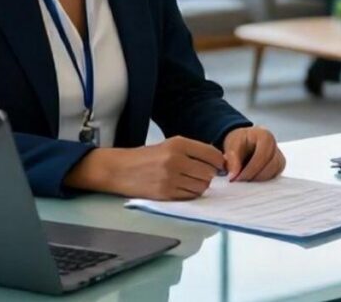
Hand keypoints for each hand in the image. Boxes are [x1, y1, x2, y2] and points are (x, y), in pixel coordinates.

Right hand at [66, 136, 224, 199]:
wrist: (120, 169)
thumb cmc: (146, 157)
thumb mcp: (170, 145)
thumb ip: (194, 151)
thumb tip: (219, 162)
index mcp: (178, 144)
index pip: (212, 154)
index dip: (220, 162)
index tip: (220, 165)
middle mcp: (176, 160)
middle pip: (209, 172)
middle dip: (209, 175)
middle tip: (201, 174)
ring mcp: (170, 178)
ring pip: (201, 186)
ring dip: (200, 186)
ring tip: (189, 181)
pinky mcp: (165, 194)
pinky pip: (190, 196)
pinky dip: (190, 194)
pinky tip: (182, 188)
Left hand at [223, 126, 285, 181]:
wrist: (243, 143)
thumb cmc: (240, 142)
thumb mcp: (231, 145)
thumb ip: (232, 158)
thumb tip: (234, 174)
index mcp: (265, 137)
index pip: (262, 156)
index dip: (250, 169)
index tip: (238, 177)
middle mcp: (275, 146)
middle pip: (271, 166)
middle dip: (255, 176)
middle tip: (240, 180)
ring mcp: (279, 157)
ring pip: (274, 173)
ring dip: (259, 179)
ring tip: (245, 179)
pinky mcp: (278, 167)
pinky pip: (274, 177)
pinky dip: (263, 181)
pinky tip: (252, 179)